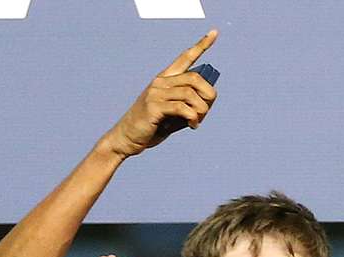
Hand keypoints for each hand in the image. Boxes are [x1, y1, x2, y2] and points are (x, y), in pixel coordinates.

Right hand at [99, 30, 218, 158]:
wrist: (128, 137)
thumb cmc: (153, 125)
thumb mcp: (174, 112)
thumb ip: (188, 103)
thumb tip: (208, 100)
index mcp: (165, 79)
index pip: (185, 58)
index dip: (202, 45)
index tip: (215, 33)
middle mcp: (160, 81)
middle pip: (195, 79)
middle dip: (208, 96)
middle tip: (206, 112)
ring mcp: (156, 93)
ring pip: (191, 94)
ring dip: (201, 111)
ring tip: (196, 121)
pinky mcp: (154, 106)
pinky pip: (182, 108)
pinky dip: (192, 117)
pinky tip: (191, 125)